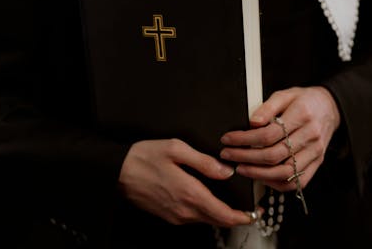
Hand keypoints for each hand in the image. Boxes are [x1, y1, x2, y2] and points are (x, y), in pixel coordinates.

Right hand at [118, 138, 251, 226]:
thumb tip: (226, 171)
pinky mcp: (168, 216)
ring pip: (206, 220)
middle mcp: (184, 210)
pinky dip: (206, 212)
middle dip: (236, 217)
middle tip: (248, 207)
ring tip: (231, 201)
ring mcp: (175, 216)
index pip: (224, 215)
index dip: (244, 216)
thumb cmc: (143, 157)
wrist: (116, 171)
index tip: (255, 212)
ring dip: (221, 214)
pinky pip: (193, 218)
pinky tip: (208, 199)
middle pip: (218, 221)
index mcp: (190, 194)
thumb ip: (204, 162)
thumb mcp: (176, 149)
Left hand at [220, 87, 340, 191]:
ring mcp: (315, 153)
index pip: (269, 134)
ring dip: (258, 174)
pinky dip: (275, 183)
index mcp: (302, 115)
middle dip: (246, 157)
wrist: (330, 109)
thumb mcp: (285, 95)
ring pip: (284, 173)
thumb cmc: (304, 101)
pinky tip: (260, 177)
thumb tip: (252, 123)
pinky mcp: (316, 164)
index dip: (244, 139)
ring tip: (240, 168)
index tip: (228, 139)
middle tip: (228, 155)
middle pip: (274, 155)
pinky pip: (295, 182)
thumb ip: (268, 107)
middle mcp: (310, 136)